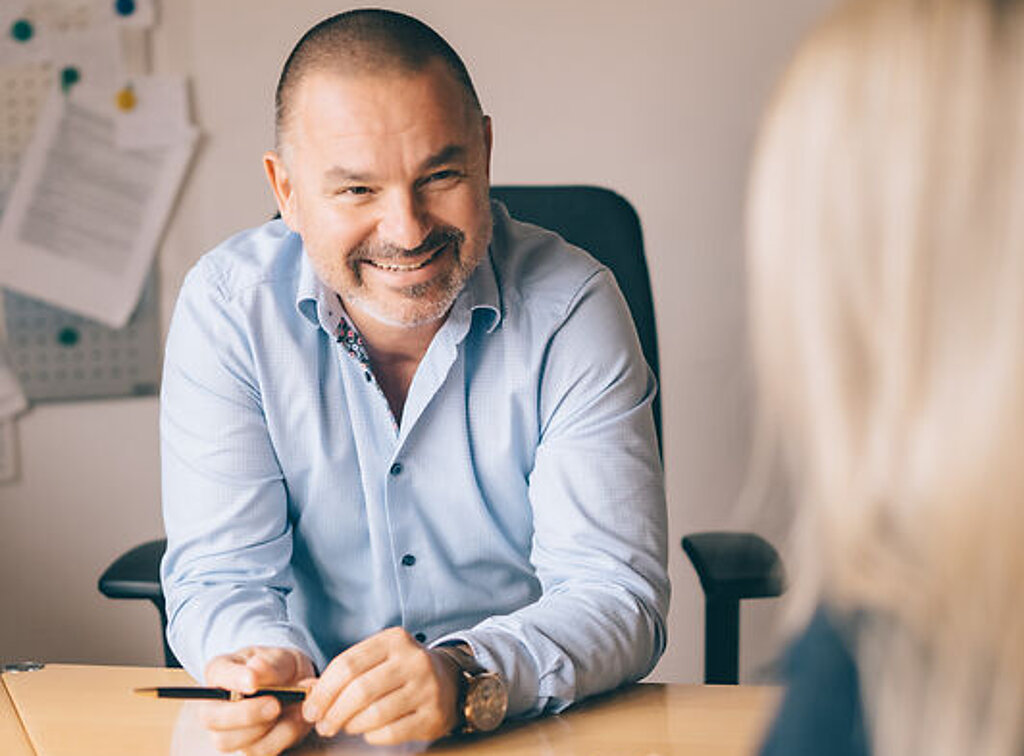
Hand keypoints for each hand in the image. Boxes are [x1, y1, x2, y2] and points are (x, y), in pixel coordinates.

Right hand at [199, 646, 315, 755]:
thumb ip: (272, 664)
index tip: (252, 682)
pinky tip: (297, 720)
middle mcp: (215, 704)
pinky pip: (260, 752)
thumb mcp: (284, 658)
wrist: (299, 689)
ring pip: (233, 741)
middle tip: (275, 705)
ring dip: (270, 728)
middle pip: (211, 718)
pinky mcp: (248, 748)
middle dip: (246, 714)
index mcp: (220, 670)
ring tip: (295, 709)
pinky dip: (283, 738)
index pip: (217, 674)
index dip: (233, 680)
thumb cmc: (283, 668)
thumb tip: (255, 669)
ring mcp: (227, 731)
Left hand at [302, 627, 460, 744]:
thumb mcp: (379, 658)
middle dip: (333, 712)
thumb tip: (309, 693)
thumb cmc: (401, 670)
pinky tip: (369, 731)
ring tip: (344, 727)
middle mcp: (414, 660)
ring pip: (375, 713)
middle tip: (323, 725)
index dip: (323, 690)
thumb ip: (347, 670)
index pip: (347, 664)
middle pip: (359, 690)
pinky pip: (391, 732)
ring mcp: (427, 688)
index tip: (310, 708)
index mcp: (394, 640)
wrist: (448, 680)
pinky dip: (372, 735)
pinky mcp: (433, 715)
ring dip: (351, 725)